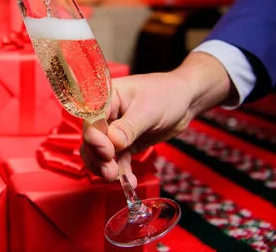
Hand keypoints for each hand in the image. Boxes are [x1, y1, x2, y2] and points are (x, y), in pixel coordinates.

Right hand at [80, 52, 234, 182]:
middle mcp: (106, 115)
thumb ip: (130, 126)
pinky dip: (122, 172)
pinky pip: (117, 160)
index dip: (94, 138)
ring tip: (120, 179)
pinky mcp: (125, 144)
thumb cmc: (166, 94)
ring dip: (107, 168)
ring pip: (100, 153)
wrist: (184, 101)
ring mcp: (114, 131)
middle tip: (110, 172)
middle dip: (98, 158)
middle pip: (92, 139)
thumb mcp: (149, 109)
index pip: (91, 120)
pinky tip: (131, 181)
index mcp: (106, 98)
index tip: (106, 153)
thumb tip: (114, 142)